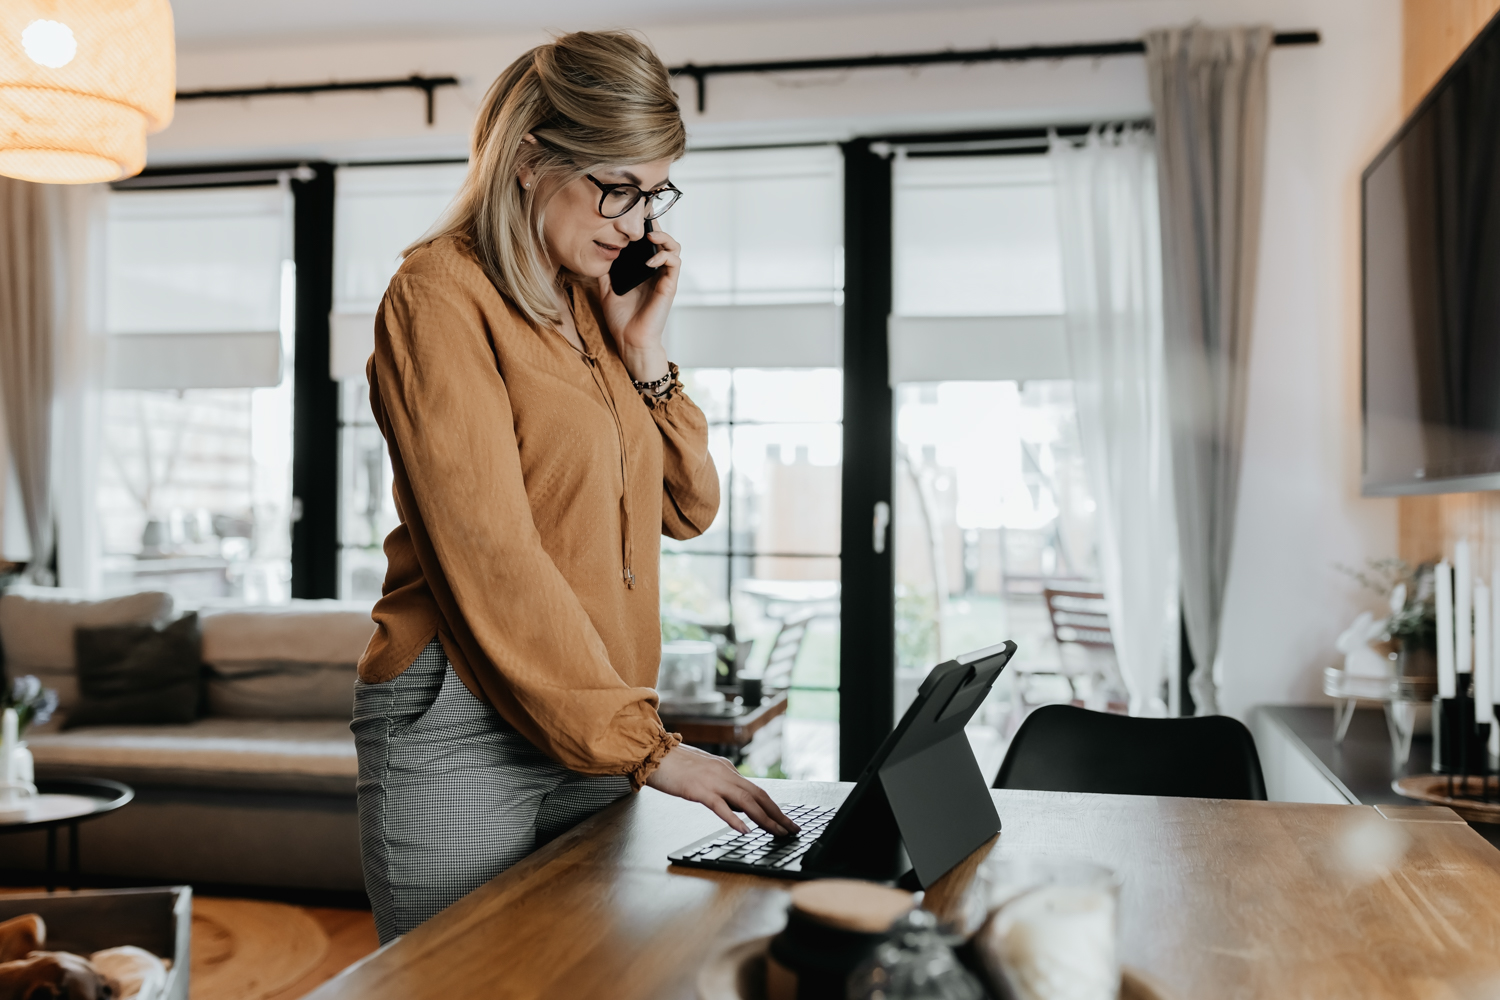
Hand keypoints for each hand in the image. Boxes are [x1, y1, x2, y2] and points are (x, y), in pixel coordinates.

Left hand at [596, 228, 680, 382]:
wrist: (629, 340)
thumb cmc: (621, 319)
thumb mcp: (606, 289)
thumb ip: (605, 271)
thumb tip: (595, 252)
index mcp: (643, 270)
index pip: (649, 242)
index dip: (646, 227)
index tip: (635, 214)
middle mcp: (656, 271)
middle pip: (664, 240)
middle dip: (656, 225)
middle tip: (645, 217)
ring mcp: (664, 278)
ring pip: (674, 248)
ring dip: (664, 238)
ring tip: (650, 236)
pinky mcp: (669, 286)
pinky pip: (674, 264)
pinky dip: (664, 256)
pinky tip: (650, 260)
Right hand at [646, 744, 800, 835]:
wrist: (651, 752)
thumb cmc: (674, 766)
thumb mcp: (704, 775)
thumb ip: (723, 789)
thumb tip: (740, 807)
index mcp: (727, 770)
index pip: (758, 790)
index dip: (775, 807)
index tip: (786, 821)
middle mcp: (725, 772)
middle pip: (759, 795)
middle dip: (778, 814)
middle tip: (792, 830)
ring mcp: (712, 780)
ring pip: (746, 801)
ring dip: (765, 819)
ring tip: (777, 833)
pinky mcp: (698, 789)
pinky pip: (720, 806)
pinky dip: (734, 820)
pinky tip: (745, 831)